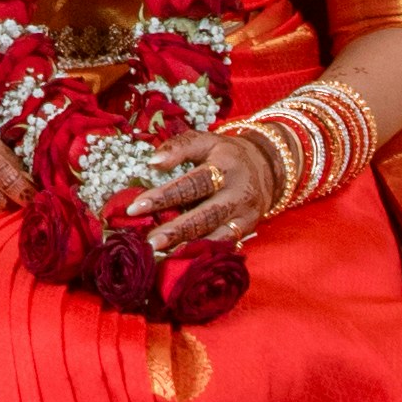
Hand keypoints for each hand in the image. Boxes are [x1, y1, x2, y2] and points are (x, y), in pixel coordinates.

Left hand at [140, 125, 289, 253]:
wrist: (266, 166)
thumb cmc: (225, 154)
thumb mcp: (205, 141)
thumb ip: (179, 147)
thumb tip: (153, 162)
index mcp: (225, 165)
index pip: (192, 183)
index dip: (163, 195)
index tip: (135, 207)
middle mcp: (238, 191)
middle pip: (205, 214)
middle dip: (175, 229)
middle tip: (148, 241)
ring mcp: (245, 213)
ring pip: (216, 234)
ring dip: (188, 246)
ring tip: (160, 254)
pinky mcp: (248, 229)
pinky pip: (225, 244)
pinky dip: (203, 252)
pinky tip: (182, 260)